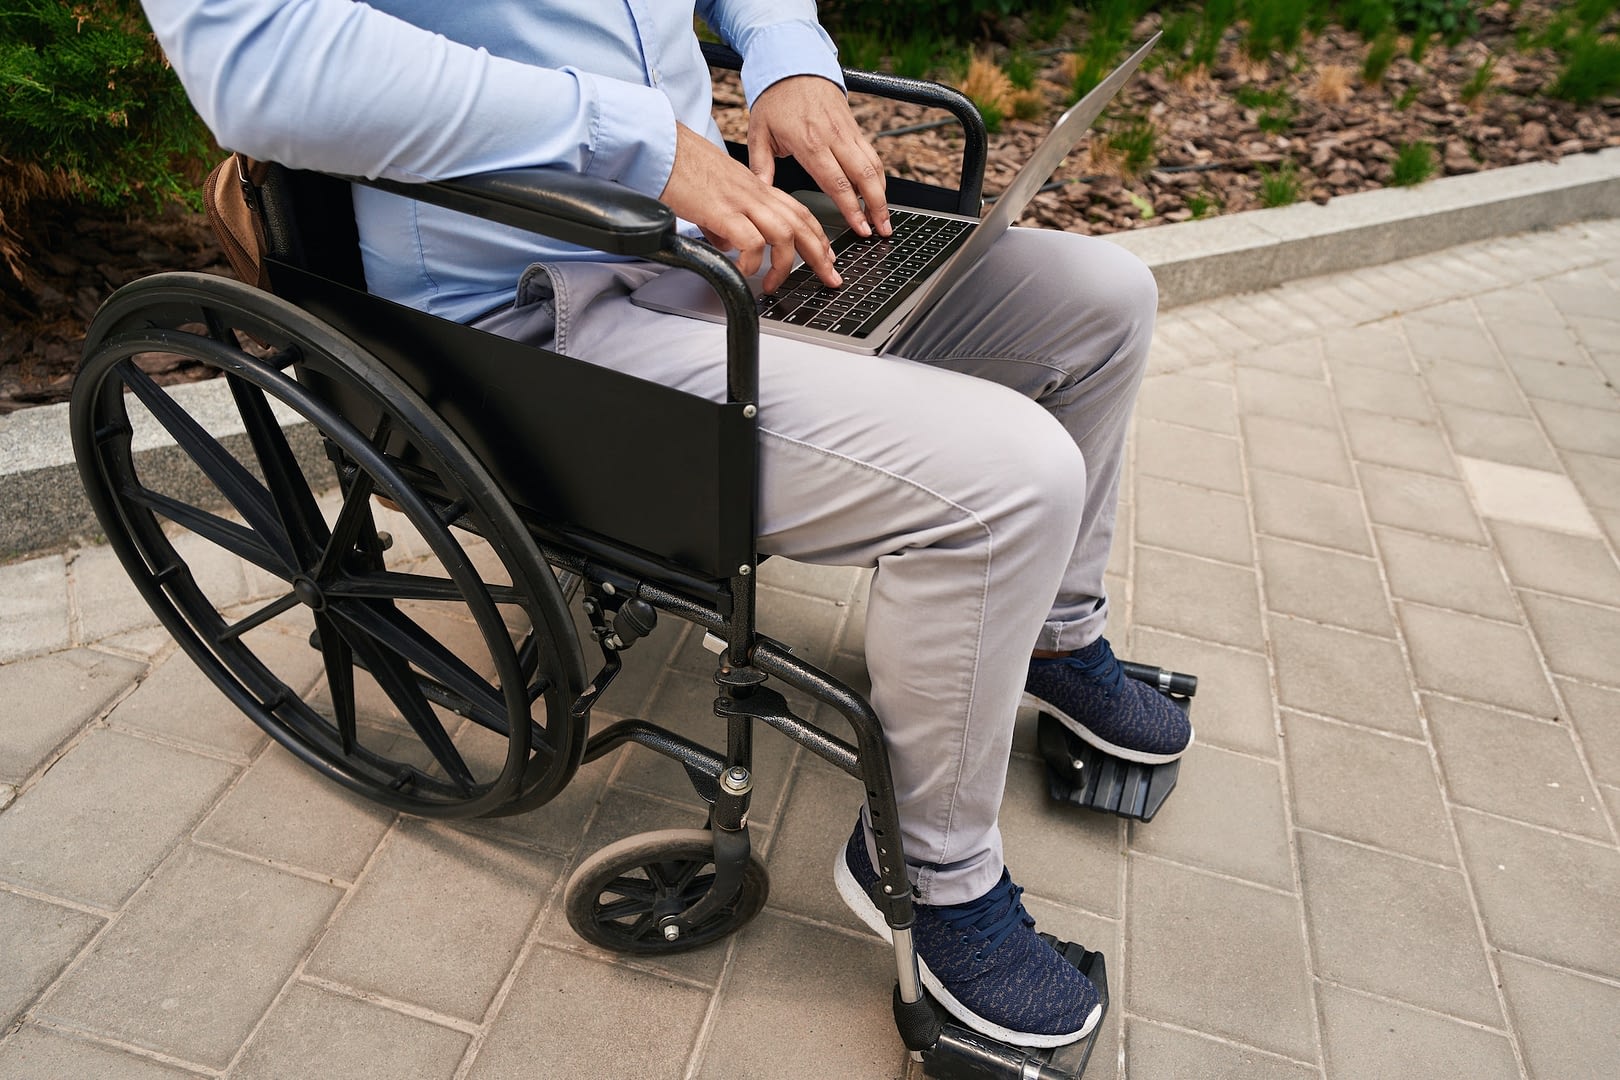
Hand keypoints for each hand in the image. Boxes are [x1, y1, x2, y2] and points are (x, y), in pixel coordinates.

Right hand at [659, 122, 839, 292]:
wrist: (662, 147)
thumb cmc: (682, 167)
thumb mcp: (713, 197)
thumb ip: (725, 222)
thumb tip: (729, 246)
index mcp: (756, 187)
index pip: (797, 211)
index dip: (817, 235)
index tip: (826, 256)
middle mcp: (755, 192)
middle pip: (801, 223)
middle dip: (820, 254)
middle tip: (829, 277)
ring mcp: (741, 201)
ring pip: (784, 234)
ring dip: (785, 264)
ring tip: (773, 284)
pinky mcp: (723, 211)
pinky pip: (751, 242)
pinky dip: (752, 262)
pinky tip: (743, 271)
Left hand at [748, 76, 889, 238]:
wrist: (794, 63)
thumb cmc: (774, 98)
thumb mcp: (759, 132)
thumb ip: (760, 166)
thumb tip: (761, 194)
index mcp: (809, 143)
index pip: (837, 182)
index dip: (851, 208)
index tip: (859, 228)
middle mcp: (833, 138)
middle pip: (865, 176)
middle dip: (877, 206)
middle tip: (882, 230)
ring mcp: (847, 132)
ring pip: (874, 166)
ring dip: (883, 194)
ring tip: (884, 218)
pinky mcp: (854, 127)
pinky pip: (872, 154)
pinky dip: (879, 176)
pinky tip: (878, 193)